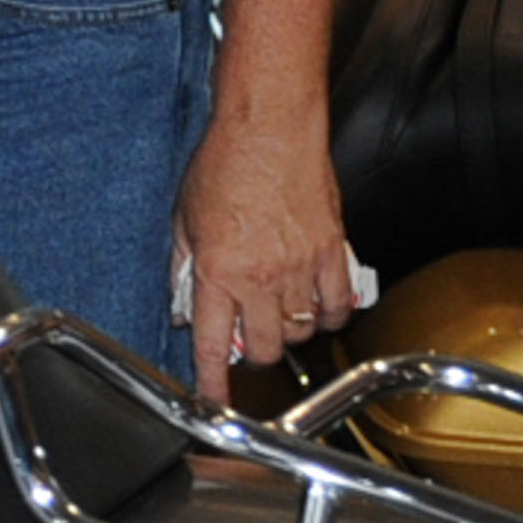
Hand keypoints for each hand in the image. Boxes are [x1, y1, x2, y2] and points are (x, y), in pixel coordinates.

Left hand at [172, 113, 366, 407]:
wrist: (270, 126)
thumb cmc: (226, 161)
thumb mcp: (185, 218)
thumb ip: (184, 268)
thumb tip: (184, 306)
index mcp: (218, 271)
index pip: (214, 344)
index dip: (214, 380)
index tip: (214, 396)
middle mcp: (260, 276)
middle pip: (266, 348)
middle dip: (256, 353)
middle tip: (251, 337)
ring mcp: (300, 266)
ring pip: (303, 331)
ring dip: (292, 332)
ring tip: (283, 315)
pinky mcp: (333, 250)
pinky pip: (338, 304)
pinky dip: (331, 314)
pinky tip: (320, 306)